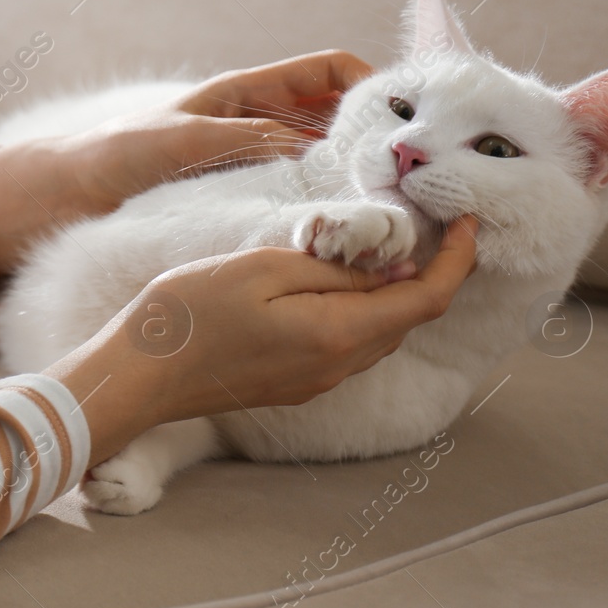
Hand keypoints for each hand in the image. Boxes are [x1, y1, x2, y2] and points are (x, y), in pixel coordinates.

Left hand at [0, 49, 373, 283]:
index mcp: (246, 94)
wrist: (61, 200)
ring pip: (321, 164)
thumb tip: (309, 145)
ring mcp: (251, 165)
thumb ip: (243, 139)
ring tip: (389, 212)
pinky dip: (321, 210)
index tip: (402, 120)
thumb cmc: (113, 156)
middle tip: (410, 177)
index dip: (370, 84)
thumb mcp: (181, 142)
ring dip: (351, 181)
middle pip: (337, 120)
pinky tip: (340, 237)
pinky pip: (294, 199)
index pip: (328, 71)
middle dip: (374, 138)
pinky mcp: (239, 202)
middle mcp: (257, 125)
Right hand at [45, 215, 478, 465]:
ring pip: (379, 333)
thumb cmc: (189, 314)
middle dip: (429, 272)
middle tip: (425, 222)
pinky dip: (359, 311)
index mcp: (337, 334)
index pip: (427, 298)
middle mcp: (338, 367)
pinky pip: (347, 346)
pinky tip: (331, 282)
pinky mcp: (293, 385)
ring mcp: (315, 382)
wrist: (140, 375)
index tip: (468, 222)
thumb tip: (392, 265)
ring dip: (391, 293)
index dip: (458, 260)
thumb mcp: (262, 268)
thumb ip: (334, 268)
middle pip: (407, 318)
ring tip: (378, 247)